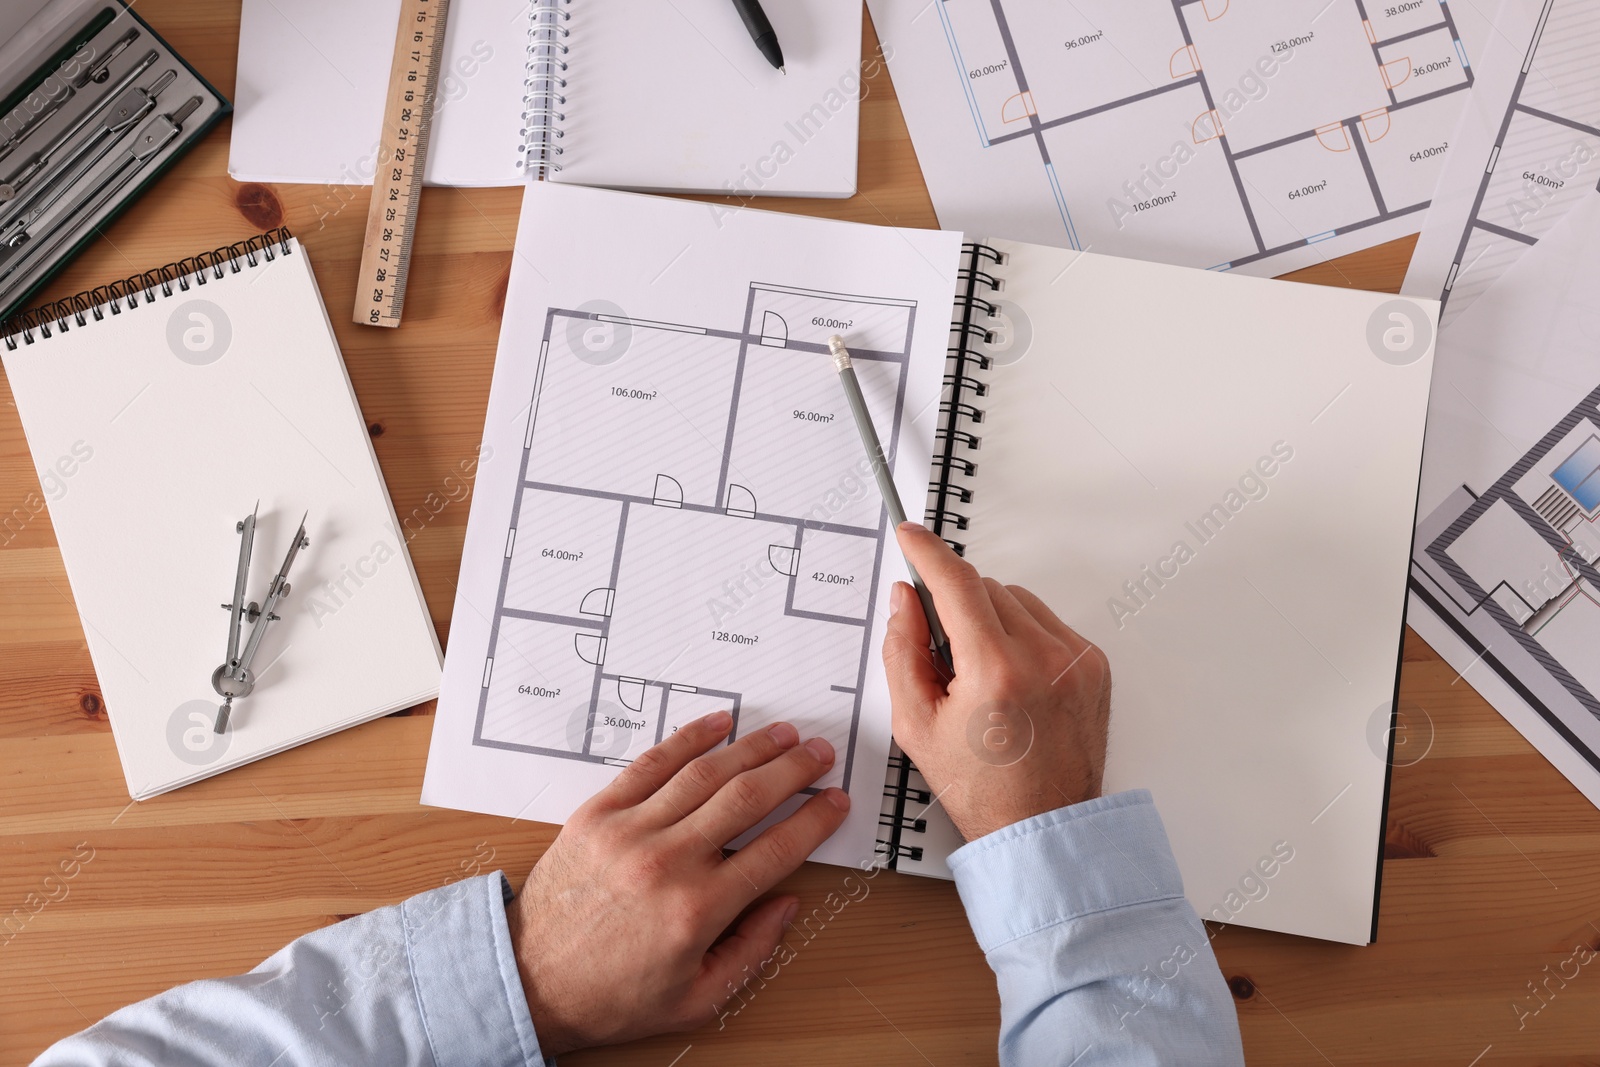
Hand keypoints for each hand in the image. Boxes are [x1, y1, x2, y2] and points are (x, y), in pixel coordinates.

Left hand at [504, 712, 849, 1055]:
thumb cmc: (610, 996)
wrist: (530, 982)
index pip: (776, 849)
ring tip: (781, 735)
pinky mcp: (597, 814)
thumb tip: (786, 905)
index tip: (833, 802)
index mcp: (697, 910)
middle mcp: (667, 862)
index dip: (814, 820)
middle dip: (792, 770)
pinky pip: (651, 764)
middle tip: (818, 753)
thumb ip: (751, 951)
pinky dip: (688, 738)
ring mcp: (630, 832)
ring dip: (751, 748)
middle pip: (748, 798)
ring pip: (705, 773)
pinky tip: (717, 724)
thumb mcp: (696, 999)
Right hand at [883, 522, 1110, 841]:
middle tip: (946, 656)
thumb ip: (903, 651)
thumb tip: (905, 600)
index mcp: (996, 671)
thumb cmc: (980, 787)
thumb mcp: (915, 723)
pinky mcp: (1094, 665)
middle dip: (957, 607)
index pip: (956, 584)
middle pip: (986, 588)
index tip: (911, 535)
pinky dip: (1023, 637)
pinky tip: (1012, 681)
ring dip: (992, 619)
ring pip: (1018, 600)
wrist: (1043, 827)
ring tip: (982, 675)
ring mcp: (1076, 659)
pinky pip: (1047, 623)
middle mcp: (1044, 657)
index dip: (928, 553)